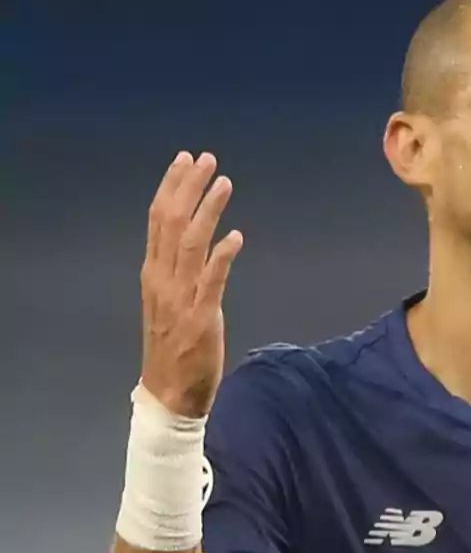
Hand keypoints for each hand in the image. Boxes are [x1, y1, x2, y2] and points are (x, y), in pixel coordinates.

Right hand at [139, 152, 242, 417]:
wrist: (170, 394)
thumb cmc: (174, 348)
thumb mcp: (169, 302)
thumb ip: (179, 272)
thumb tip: (198, 241)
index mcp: (153, 273)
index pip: (158, 220)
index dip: (172, 187)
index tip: (185, 160)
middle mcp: (162, 280)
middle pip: (171, 222)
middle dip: (188, 187)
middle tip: (205, 158)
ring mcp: (180, 298)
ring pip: (190, 244)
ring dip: (207, 211)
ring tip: (224, 183)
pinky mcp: (201, 318)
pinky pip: (211, 280)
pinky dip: (221, 256)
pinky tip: (236, 236)